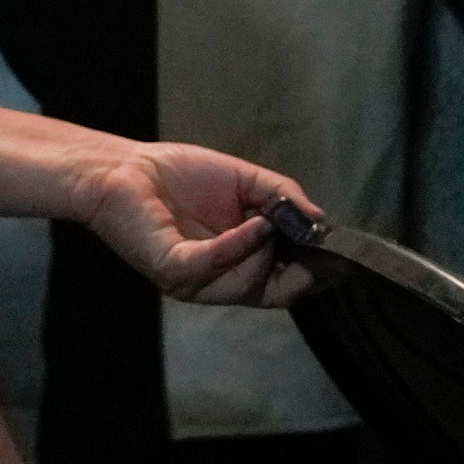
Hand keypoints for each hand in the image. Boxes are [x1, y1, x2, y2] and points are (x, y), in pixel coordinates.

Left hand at [67, 139, 319, 307]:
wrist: (125, 168)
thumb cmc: (179, 176)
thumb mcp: (246, 182)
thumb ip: (282, 198)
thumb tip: (319, 220)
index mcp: (235, 265)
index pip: (282, 284)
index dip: (313, 273)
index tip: (337, 254)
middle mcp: (216, 281)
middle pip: (273, 295)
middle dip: (301, 273)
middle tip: (319, 251)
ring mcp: (194, 281)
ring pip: (248, 285)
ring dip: (268, 252)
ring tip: (268, 220)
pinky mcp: (173, 269)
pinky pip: (215, 265)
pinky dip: (241, 245)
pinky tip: (253, 223)